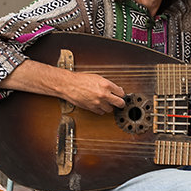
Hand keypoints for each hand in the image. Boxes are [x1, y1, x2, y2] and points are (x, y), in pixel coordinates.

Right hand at [0, 60, 125, 114]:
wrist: (68, 85)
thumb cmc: (81, 80)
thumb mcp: (97, 78)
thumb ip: (108, 84)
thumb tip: (116, 89)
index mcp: (106, 85)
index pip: (121, 93)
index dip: (121, 94)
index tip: (121, 95)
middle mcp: (104, 94)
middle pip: (120, 103)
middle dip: (120, 103)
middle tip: (119, 102)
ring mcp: (98, 103)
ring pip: (110, 109)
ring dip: (109, 106)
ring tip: (105, 102)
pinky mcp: (92, 108)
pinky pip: (101, 112)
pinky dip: (101, 110)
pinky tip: (99, 105)